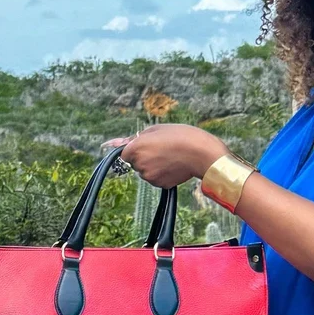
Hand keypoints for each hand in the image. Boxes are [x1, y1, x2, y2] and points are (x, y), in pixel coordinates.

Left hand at [107, 125, 227, 188]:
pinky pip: (156, 178)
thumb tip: (112, 143)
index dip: (136, 148)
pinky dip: (162, 173)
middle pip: (135, 162)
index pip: (124, 152)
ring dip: (153, 165)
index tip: (148, 145)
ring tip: (171, 155)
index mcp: (135, 149)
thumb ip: (134, 138)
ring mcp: (149, 177)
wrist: (202, 153)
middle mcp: (139, 165)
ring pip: (146, 171)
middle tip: (163, 148)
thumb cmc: (180, 136)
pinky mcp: (160, 185)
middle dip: (144, 156)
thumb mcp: (156, 129)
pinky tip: (174, 165)